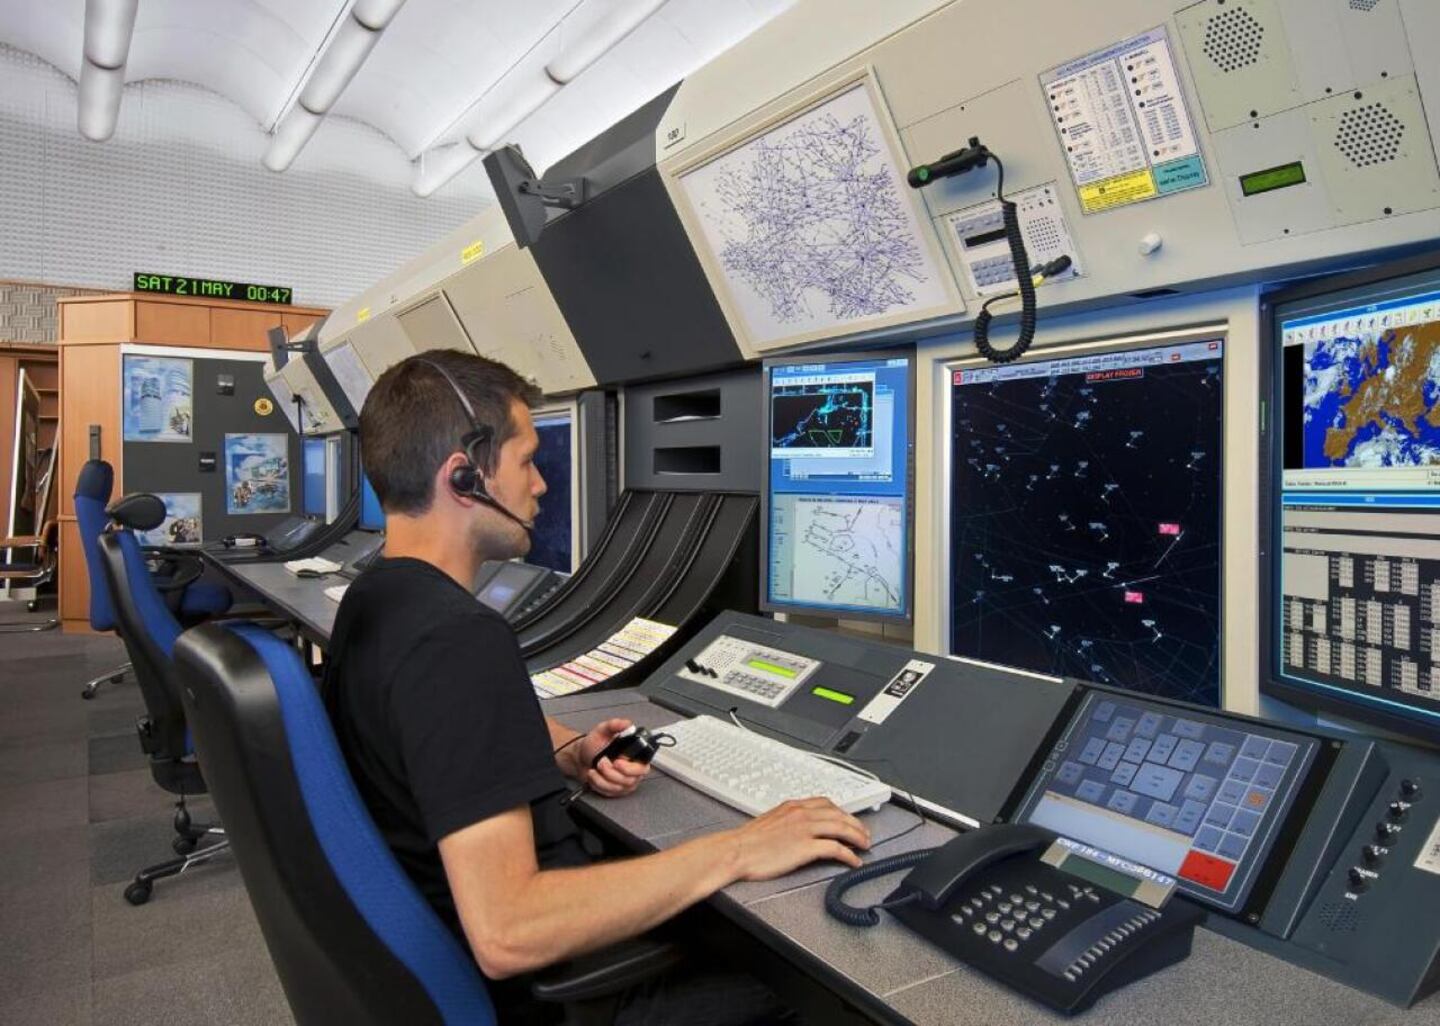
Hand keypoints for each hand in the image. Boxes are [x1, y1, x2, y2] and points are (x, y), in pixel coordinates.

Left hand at [571, 719, 650, 797]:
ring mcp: (623, 782)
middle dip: (612, 773)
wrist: (580, 756)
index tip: (617, 762)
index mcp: (634, 757)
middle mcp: (631, 771)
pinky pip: (608, 792)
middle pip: (630, 781)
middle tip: (602, 762)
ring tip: (596, 766)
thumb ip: (615, 724)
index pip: (642, 768)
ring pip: (618, 787)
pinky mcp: (614, 790)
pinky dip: (597, 783)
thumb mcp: (603, 730)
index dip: (630, 768)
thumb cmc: (593, 744)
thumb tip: (627, 723)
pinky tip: (593, 774)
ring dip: (602, 777)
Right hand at [725, 798, 870, 880]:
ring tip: (865, 846)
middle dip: (856, 824)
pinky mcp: (805, 847)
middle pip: (839, 814)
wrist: (736, 851)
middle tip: (864, 834)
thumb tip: (796, 828)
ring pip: (841, 828)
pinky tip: (854, 861)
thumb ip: (787, 820)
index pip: (826, 803)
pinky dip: (849, 855)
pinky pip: (835, 849)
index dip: (842, 811)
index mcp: (793, 806)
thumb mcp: (770, 821)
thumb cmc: (747, 841)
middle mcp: (802, 814)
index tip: (849, 819)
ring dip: (857, 837)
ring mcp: (805, 830)